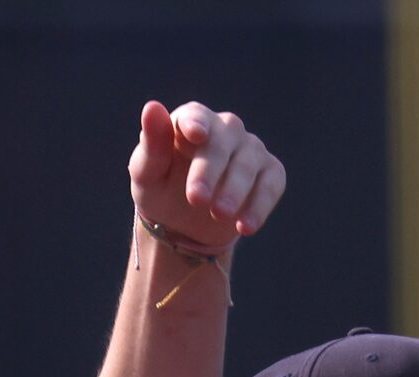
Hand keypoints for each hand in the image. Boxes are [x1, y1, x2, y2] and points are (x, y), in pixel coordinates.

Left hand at [131, 100, 284, 247]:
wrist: (184, 222)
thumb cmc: (161, 189)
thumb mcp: (146, 174)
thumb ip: (151, 145)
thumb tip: (152, 107)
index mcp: (192, 120)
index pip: (196, 116)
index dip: (197, 124)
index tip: (196, 136)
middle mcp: (225, 129)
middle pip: (223, 142)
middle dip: (211, 170)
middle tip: (197, 199)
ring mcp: (250, 149)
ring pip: (250, 162)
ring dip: (235, 190)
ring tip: (219, 215)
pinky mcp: (270, 172)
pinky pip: (272, 183)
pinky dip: (260, 205)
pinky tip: (244, 227)